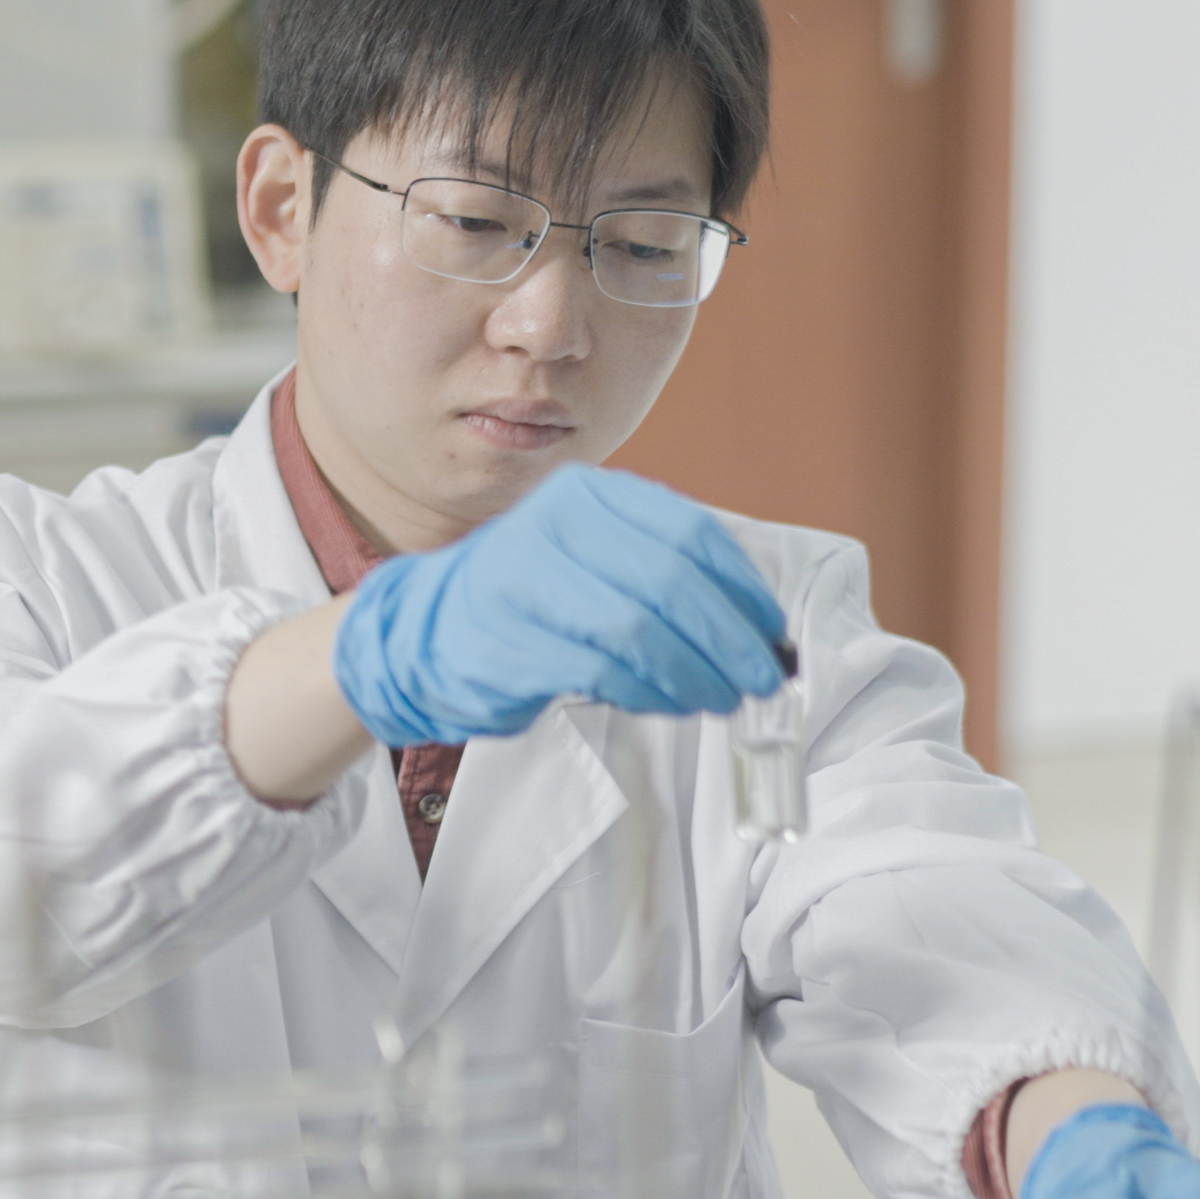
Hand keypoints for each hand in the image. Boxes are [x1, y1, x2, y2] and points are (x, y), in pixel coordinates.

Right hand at [329, 464, 787, 744]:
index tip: (773, 633)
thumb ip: (665, 573)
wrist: (426, 631)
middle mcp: (553, 524)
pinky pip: (598, 670)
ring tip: (718, 698)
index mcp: (589, 494)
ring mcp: (522, 580)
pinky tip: (667, 703)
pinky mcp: (505, 640)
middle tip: (761, 678)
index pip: (689, 534)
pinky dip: (647, 693)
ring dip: (693, 673)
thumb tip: (758, 628)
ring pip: (637, 629)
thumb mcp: (597, 557)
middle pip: (669, 583)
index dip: (742, 590)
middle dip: (727, 639)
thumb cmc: (533, 601)